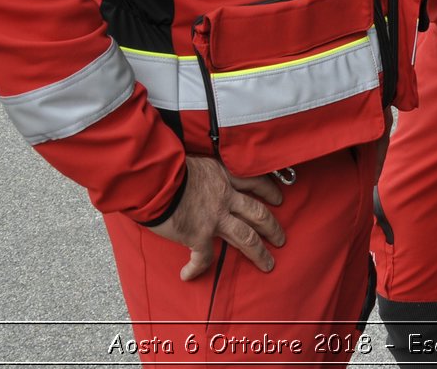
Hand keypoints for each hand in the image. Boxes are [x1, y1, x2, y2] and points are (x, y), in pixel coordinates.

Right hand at [146, 156, 285, 280]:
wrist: (155, 178)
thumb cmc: (168, 166)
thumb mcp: (196, 161)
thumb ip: (205, 173)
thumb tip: (199, 179)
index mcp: (224, 176)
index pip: (254, 182)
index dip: (269, 191)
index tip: (279, 198)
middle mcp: (226, 197)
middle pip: (258, 213)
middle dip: (273, 227)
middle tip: (281, 239)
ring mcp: (215, 218)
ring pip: (246, 238)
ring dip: (259, 253)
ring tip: (268, 264)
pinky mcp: (198, 235)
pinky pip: (203, 258)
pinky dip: (196, 268)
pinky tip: (188, 275)